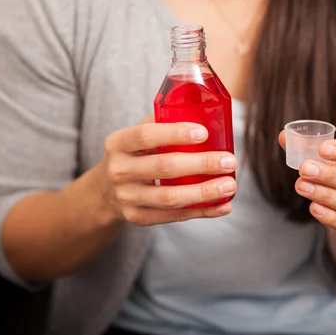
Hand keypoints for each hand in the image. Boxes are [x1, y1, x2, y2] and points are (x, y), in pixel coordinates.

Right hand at [98, 117, 237, 225]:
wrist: (105, 191)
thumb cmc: (133, 156)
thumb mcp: (135, 137)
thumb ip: (160, 125)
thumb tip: (204, 117)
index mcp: (118, 143)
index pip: (145, 135)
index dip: (175, 133)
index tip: (204, 133)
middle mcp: (119, 171)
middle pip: (164, 167)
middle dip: (201, 164)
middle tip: (229, 161)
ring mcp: (127, 197)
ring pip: (170, 197)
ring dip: (205, 192)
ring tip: (230, 185)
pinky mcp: (138, 217)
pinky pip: (175, 216)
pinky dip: (202, 211)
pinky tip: (223, 206)